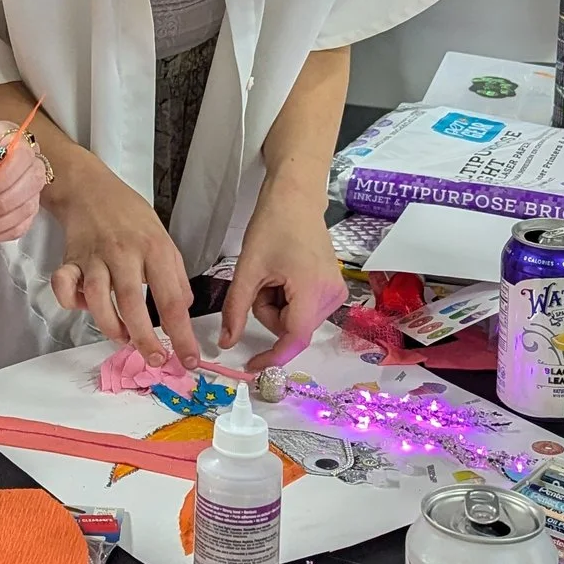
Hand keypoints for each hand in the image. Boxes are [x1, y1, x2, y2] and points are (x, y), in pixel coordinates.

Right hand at [47, 154, 198, 370]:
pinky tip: (82, 307)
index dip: (182, 334)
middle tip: (154, 359)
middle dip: (145, 340)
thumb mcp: (163, 239)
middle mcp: (124, 253)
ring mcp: (94, 256)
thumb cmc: (130, 216)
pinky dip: (69, 302)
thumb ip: (175, 276)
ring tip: (123, 338)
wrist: (90, 188)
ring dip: (111, 326)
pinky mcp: (70, 259)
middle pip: (133, 303)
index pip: (172, 299)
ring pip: (98, 299)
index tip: (188, 359)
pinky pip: (64, 285)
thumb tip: (183, 312)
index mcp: (154, 249)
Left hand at [220, 199, 348, 372]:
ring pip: (294, 319)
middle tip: (260, 280)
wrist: (296, 197)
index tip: (250, 365)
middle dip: (268, 311)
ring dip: (276, 304)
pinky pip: (303, 308)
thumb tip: (227, 343)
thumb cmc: (273, 225)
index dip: (271, 356)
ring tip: (273, 272)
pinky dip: (286, 299)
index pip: (294, 339)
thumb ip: (236, 309)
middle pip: (290, 328)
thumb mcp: (248, 269)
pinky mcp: (333, 288)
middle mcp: (332, 297)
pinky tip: (284, 273)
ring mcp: (336, 293)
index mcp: (313, 292)